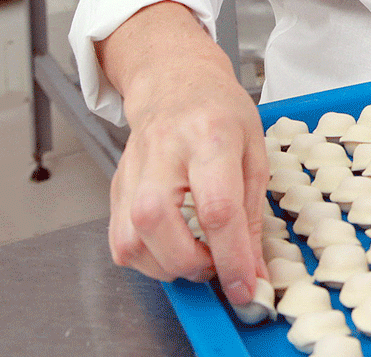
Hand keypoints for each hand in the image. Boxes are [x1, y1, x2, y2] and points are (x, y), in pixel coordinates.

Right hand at [99, 3, 268, 305]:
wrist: (176, 84)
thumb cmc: (221, 113)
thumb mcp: (255, 152)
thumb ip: (253, 214)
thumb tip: (254, 270)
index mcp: (210, 137)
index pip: (217, 208)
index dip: (232, 256)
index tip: (246, 285)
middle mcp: (164, 153)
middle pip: (161, 225)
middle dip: (193, 263)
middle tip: (219, 264)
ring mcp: (133, 171)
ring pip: (132, 240)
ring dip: (169, 266)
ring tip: (198, 254)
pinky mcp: (115, 188)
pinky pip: (120, 243)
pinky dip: (147, 259)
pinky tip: (172, 246)